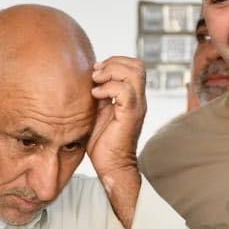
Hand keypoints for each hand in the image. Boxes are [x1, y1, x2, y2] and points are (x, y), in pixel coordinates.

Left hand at [89, 56, 146, 227]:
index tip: (95, 71)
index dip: (115, 62)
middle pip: (137, 65)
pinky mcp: (130, 115)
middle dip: (113, 63)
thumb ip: (99, 96)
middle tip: (95, 74)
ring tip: (95, 82)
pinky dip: (108, 87)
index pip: (133, 66)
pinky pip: (125, 90)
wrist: (111, 166)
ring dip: (111, 72)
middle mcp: (138, 99)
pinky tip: (96, 96)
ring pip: (134, 72)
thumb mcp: (98, 112)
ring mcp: (136, 106)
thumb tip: (90, 79)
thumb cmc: (103, 143)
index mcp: (132, 96)